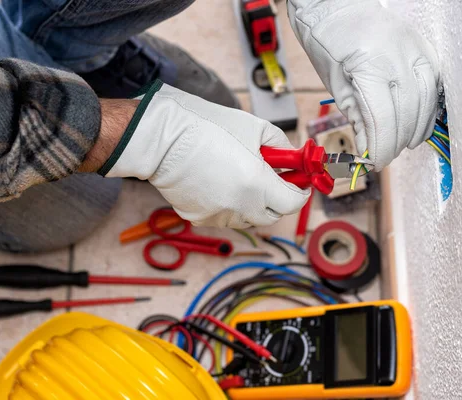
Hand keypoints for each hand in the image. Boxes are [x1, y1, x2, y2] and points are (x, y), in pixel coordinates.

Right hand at [94, 81, 308, 227]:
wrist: (161, 138)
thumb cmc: (205, 127)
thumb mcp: (253, 127)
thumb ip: (280, 144)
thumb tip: (292, 156)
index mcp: (256, 184)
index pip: (293, 203)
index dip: (300, 191)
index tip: (299, 182)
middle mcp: (239, 207)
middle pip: (272, 215)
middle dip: (277, 198)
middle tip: (273, 179)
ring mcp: (218, 216)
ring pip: (248, 218)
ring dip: (252, 203)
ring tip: (239, 176)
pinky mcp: (198, 218)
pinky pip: (224, 216)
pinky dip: (228, 205)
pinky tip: (218, 182)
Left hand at [288, 0, 439, 169]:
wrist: (338, 6)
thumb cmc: (329, 41)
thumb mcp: (336, 84)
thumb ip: (357, 117)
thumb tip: (369, 148)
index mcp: (371, 65)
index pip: (384, 120)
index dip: (381, 147)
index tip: (374, 163)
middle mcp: (400, 57)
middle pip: (407, 115)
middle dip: (394, 143)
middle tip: (382, 158)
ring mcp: (417, 50)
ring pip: (426, 103)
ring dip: (414, 131)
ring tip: (399, 145)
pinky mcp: (425, 49)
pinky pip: (434, 86)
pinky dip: (427, 110)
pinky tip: (416, 126)